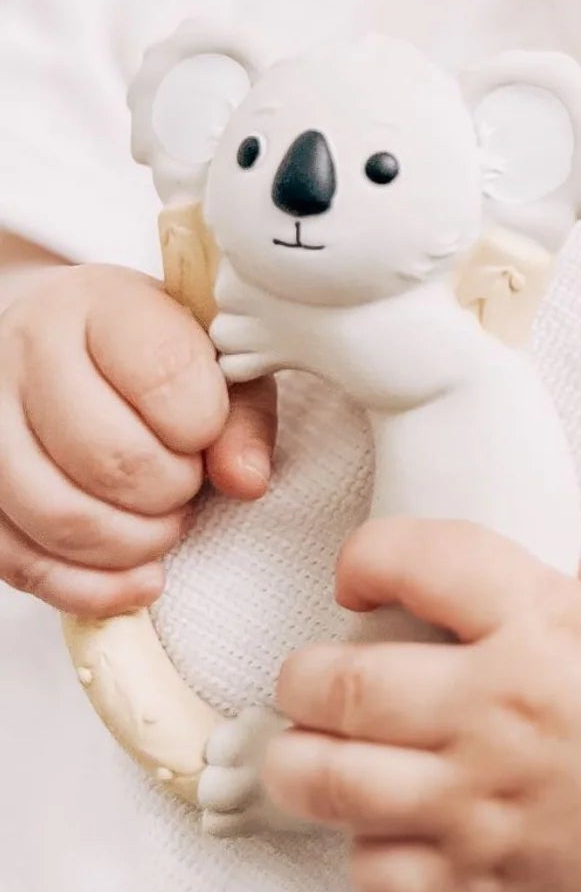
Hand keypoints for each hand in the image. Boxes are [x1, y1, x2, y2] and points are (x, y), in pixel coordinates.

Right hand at [0, 263, 276, 614]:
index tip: (206, 430)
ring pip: (60, 517)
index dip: (204, 426)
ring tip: (163, 525)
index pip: (165, 377)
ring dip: (133, 544)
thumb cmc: (140, 350)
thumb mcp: (207, 354)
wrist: (50, 338)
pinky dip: (90, 588)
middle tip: (187, 485)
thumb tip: (246, 481)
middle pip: (111, 457)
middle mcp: (27, 353)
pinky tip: (136, 578)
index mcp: (100, 303)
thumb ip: (241, 413)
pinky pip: (20, 563)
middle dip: (171, 492)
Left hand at [266, 518, 580, 891]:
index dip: (365, 556)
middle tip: (311, 673)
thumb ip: (570, 583)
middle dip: (301, 674)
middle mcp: (500, 707)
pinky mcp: (494, 877)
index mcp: (543, 621)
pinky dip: (365, 855)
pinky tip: (383, 829)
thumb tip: (512, 577)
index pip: (414, 559)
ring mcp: (489, 799)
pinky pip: (381, 876)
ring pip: (332, 783)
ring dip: (300, 762)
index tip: (361, 576)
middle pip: (339, 682)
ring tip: (310, 748)